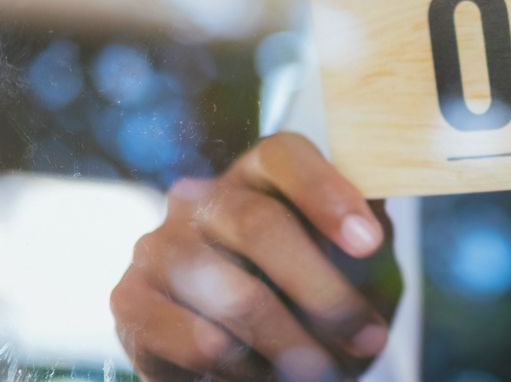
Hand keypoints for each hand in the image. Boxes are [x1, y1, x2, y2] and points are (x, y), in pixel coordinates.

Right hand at [110, 133, 402, 380]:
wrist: (255, 362)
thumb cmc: (316, 300)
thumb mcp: (359, 269)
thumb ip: (369, 246)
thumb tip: (375, 232)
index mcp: (259, 173)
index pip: (284, 155)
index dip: (327, 194)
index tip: (371, 243)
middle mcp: (202, 197)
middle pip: (260, 224)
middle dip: (325, 291)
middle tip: (369, 337)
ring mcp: (159, 246)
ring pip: (234, 293)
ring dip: (292, 344)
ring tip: (325, 371)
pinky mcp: (130, 301)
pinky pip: (199, 340)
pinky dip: (246, 368)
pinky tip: (265, 376)